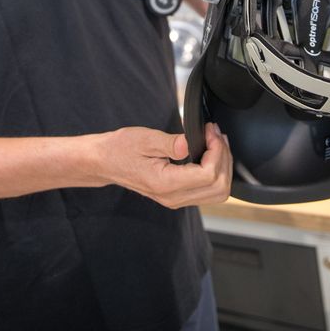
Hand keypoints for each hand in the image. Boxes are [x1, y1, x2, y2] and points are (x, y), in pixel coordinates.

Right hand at [98, 123, 231, 209]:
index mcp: (165, 184)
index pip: (208, 175)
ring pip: (217, 193)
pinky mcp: (178, 196)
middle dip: (224, 158)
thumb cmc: (120, 149)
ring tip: (217, 142)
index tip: (210, 131)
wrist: (105, 162)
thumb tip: (190, 143)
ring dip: (223, 166)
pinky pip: (208, 191)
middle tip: (216, 134)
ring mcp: (176, 199)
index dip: (217, 151)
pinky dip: (216, 172)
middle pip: (218, 187)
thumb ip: (170, 143)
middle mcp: (173, 197)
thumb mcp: (144, 139)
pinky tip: (211, 154)